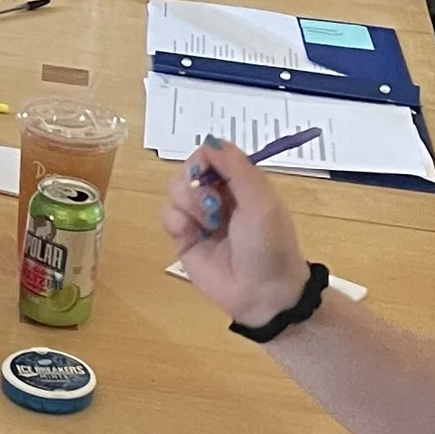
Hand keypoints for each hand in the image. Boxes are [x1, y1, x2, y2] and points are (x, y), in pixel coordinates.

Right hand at [157, 138, 310, 324]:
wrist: (262, 293)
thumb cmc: (268, 244)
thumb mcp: (261, 201)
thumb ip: (236, 167)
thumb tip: (209, 140)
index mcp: (241, 182)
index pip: (211, 153)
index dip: (205, 160)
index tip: (211, 174)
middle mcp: (218, 194)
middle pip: (188, 169)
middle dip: (195, 184)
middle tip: (213, 206)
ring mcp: (199, 216)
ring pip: (174, 189)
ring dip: (188, 204)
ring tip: (207, 225)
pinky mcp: (183, 238)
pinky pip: (166, 214)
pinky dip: (175, 221)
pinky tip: (191, 235)